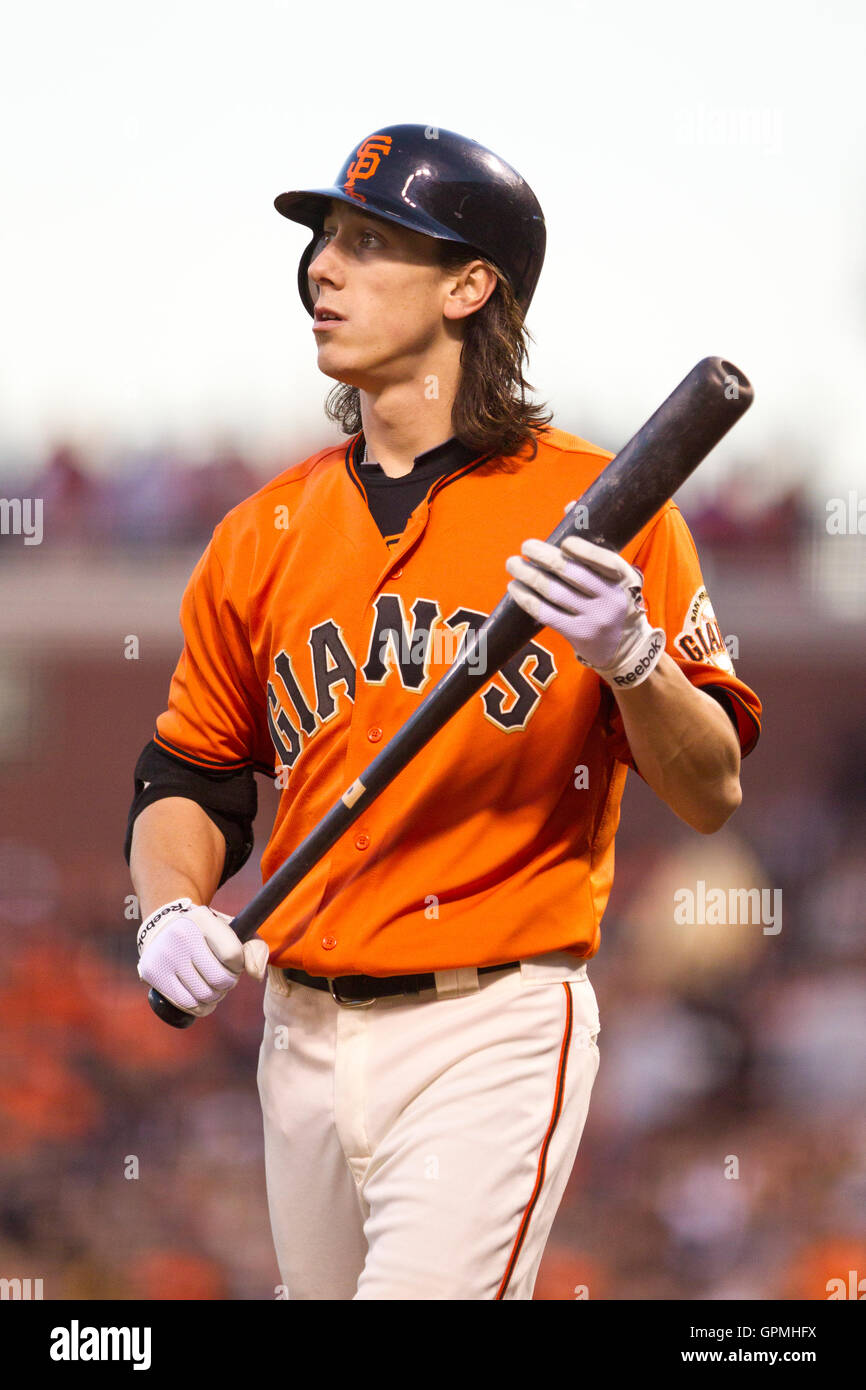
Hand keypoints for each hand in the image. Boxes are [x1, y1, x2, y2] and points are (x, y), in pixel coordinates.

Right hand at [136, 897, 269, 1017]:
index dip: (239, 965)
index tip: (233, 961)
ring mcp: (164, 955)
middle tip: (224, 977)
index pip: (233, 955)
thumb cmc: (206, 933)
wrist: (163, 927)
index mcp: (203, 919)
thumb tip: (256, 975)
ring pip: (204, 995)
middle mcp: (181, 935)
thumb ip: (255, 947)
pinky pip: (186, 1004)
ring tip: (214, 986)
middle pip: (219, 979)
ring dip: (216, 997)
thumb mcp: (232, 930)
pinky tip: (204, 999)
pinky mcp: (153, 973)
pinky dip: (201, 1007)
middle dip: (228, 983)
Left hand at [505, 525, 665, 688]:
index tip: (562, 541)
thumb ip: (593, 544)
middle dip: (544, 557)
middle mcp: (610, 598)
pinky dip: (527, 599)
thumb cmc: (612, 599)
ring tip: (513, 563)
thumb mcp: (615, 575)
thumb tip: (571, 507)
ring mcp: (594, 618)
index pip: (602, 560)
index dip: (581, 549)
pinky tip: (514, 587)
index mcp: (622, 578)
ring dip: (529, 576)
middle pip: (572, 573)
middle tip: (526, 545)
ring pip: (555, 592)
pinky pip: (546, 613)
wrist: (624, 647)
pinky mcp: (578, 635)